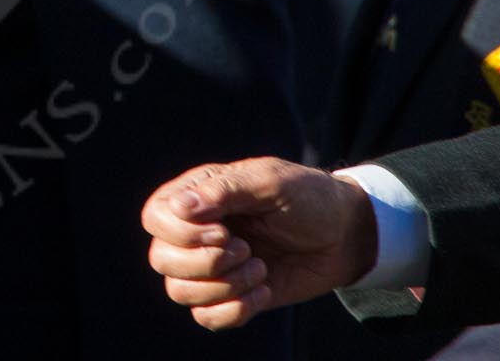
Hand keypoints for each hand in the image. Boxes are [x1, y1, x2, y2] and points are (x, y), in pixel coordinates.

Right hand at [140, 158, 377, 330]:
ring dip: (223, 287)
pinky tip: (264, 291)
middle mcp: (196, 232)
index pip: (155, 217)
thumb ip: (225, 190)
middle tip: (246, 250)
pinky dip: (234, 310)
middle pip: (161, 258)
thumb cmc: (307, 198)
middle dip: (205, 262)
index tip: (224, 230)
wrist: (344, 235)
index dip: (181, 232)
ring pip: (179, 292)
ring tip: (259, 269)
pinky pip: (206, 317)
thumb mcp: (271, 182)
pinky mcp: (231, 295)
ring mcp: (212, 266)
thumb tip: (180, 206)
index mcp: (198, 196)